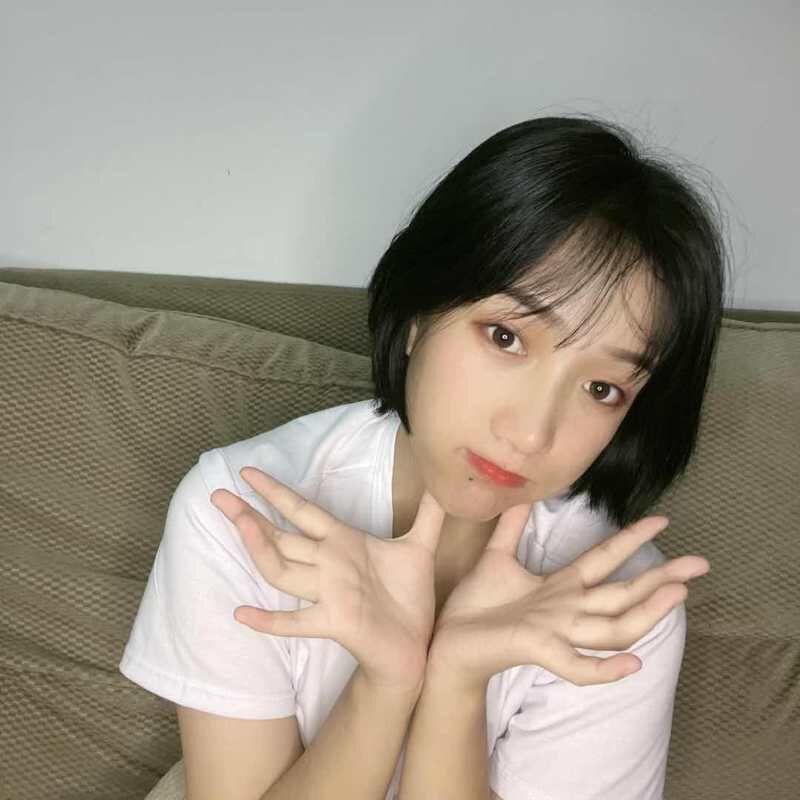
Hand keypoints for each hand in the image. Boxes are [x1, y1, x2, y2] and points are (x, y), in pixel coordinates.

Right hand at [209, 467, 445, 691]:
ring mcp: (327, 593)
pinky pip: (295, 623)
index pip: (303, 511)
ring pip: (283, 569)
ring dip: (260, 549)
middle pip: (281, 536)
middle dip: (251, 515)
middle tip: (218, 495)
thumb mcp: (421, 547)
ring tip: (238, 525)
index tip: (249, 471)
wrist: (416, 645)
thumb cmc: (409, 597)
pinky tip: (241, 615)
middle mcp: (328, 564)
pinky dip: (269, 621)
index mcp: (343, 542)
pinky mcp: (334, 622)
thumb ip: (429, 512)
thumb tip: (443, 479)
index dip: (277, 492)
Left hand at [428, 505, 708, 687]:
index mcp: (560, 587)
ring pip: (612, 626)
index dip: (632, 539)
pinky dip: (605, 668)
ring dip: (647, 612)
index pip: (605, 559)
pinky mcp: (537, 650)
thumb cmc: (475, 607)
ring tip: (679, 593)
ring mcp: (556, 631)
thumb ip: (511, 527)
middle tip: (701, 562)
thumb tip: (521, 492)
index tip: (661, 520)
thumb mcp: (496, 558)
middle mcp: (567, 610)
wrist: (449, 645)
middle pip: (623, 593)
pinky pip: (577, 665)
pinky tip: (633, 663)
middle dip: (661, 578)